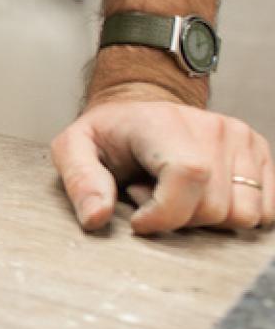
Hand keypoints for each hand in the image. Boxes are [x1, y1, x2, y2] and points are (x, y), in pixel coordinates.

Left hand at [50, 82, 274, 232]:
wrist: (141, 107)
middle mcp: (212, 128)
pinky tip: (200, 195)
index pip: (188, 176)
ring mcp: (241, 140)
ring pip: (242, 214)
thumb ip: (80, 181)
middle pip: (214, 207)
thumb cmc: (109, 132)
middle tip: (149, 193)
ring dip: (205, 217)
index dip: (164, 214)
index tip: (138, 221)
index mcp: (164, 125)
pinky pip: (265, 209)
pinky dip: (231, 213)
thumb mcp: (73, 148)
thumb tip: (97, 218)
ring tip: (173, 193)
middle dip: (177, 217)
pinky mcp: (259, 153)